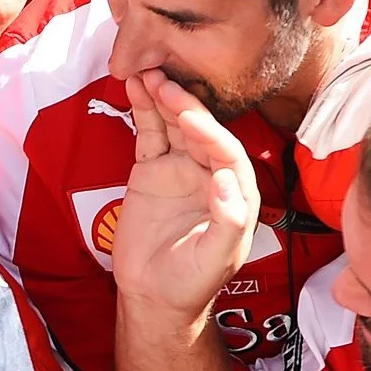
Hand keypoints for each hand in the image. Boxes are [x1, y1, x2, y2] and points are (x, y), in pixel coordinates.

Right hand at [110, 70, 259, 319]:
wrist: (154, 296)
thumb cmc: (191, 282)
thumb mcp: (216, 257)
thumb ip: (229, 219)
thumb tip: (225, 180)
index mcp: (235, 190)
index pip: (226, 151)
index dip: (208, 131)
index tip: (189, 117)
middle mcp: (210, 172)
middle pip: (200, 129)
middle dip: (183, 104)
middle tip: (163, 80)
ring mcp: (180, 168)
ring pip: (174, 124)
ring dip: (162, 98)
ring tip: (146, 74)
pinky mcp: (152, 170)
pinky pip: (149, 134)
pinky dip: (143, 110)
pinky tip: (135, 88)